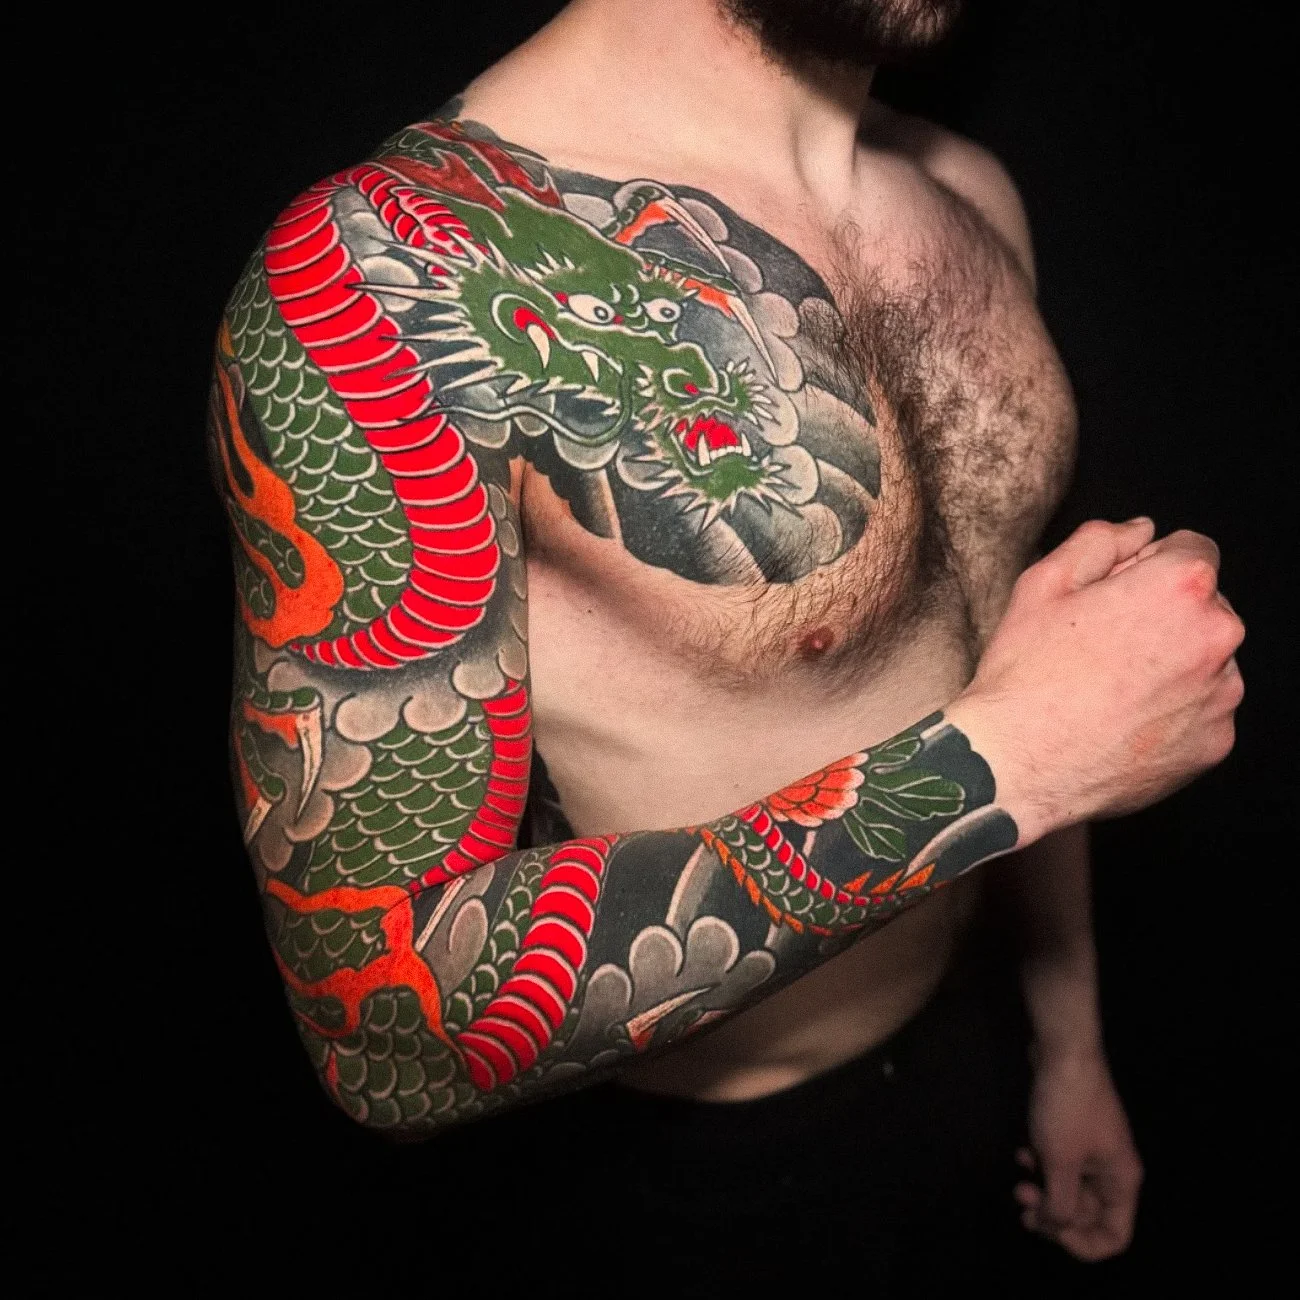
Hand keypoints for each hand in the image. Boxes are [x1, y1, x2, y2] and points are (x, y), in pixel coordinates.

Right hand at [949, 518, 1244, 842]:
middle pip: (1203, 608)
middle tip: (1101, 647)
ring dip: (1172, 666)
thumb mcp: (1044, 583)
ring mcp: (1221, 696)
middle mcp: (1217, 637)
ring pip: (1205, 662)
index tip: (1113, 597)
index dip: (1147, 567)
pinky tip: (1122, 722)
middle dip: (1163, 617)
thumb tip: (1141, 530)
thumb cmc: (1026, 674)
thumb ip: (1101, 540)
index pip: (1192, 550)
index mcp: (1180, 587)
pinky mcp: (1215, 743)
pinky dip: (1172, 714)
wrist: (1017, 765)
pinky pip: (1202, 713)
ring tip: (1109, 689)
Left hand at [1014, 1047, 1142, 1259]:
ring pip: (1069, 1190)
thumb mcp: (1060, 1162)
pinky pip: (1060, 1165)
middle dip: (1053, 1215)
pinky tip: (1023, 1154)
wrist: (1063, 1051)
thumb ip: (1060, 1204)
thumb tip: (1056, 1226)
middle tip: (1022, 1202)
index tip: (1053, 1231)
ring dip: (1043, 1191)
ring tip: (1020, 1182)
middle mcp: (1113, 1171)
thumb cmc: (1066, 1107)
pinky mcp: (1075, 1134)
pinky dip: (1042, 1166)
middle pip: (1087, 1216)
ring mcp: (1094, 1151)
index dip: (1084, 1244)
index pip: (1114, 1236)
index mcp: (1121, 1182)